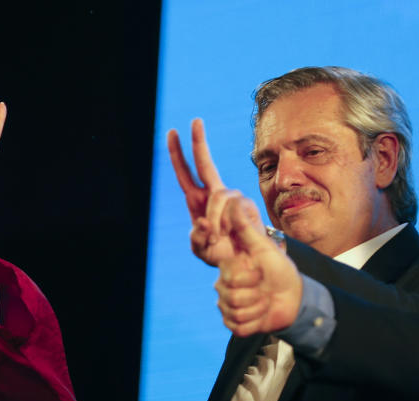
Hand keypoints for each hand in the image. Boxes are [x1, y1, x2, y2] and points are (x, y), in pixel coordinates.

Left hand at [168, 118, 264, 265]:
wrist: (243, 262)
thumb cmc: (220, 253)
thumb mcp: (200, 250)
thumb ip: (196, 239)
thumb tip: (203, 221)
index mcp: (197, 200)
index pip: (185, 173)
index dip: (177, 154)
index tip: (172, 132)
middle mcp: (214, 193)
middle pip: (205, 163)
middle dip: (198, 142)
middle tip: (195, 121)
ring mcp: (232, 196)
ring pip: (218, 196)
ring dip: (215, 220)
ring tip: (217, 238)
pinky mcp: (247, 204)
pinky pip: (234, 207)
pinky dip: (228, 224)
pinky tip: (231, 234)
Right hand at [215, 205, 302, 335]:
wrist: (294, 297)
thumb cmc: (280, 270)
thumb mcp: (264, 248)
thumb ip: (245, 228)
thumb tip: (234, 202)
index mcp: (229, 269)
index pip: (227, 276)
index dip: (246, 276)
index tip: (259, 271)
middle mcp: (224, 287)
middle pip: (230, 296)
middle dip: (255, 293)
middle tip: (265, 286)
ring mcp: (228, 306)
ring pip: (235, 312)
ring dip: (259, 308)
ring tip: (267, 299)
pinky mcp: (234, 323)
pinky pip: (238, 326)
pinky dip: (256, 322)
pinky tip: (262, 314)